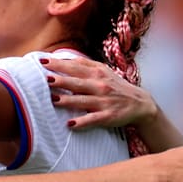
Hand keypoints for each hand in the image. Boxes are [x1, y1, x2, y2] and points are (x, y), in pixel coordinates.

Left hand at [41, 57, 156, 129]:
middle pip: (77, 82)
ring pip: (83, 101)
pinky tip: (70, 123)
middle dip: (61, 80)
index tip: (42, 61)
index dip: (59, 64)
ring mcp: (104, 101)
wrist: (140, 103)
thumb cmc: (115, 86)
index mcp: (97, 73)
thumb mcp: (103, 71)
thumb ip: (84, 64)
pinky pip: (93, 119)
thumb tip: (62, 58)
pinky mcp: (108, 116)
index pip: (75, 66)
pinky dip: (82, 122)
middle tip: (44, 78)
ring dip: (68, 100)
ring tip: (53, 99)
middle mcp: (100, 86)